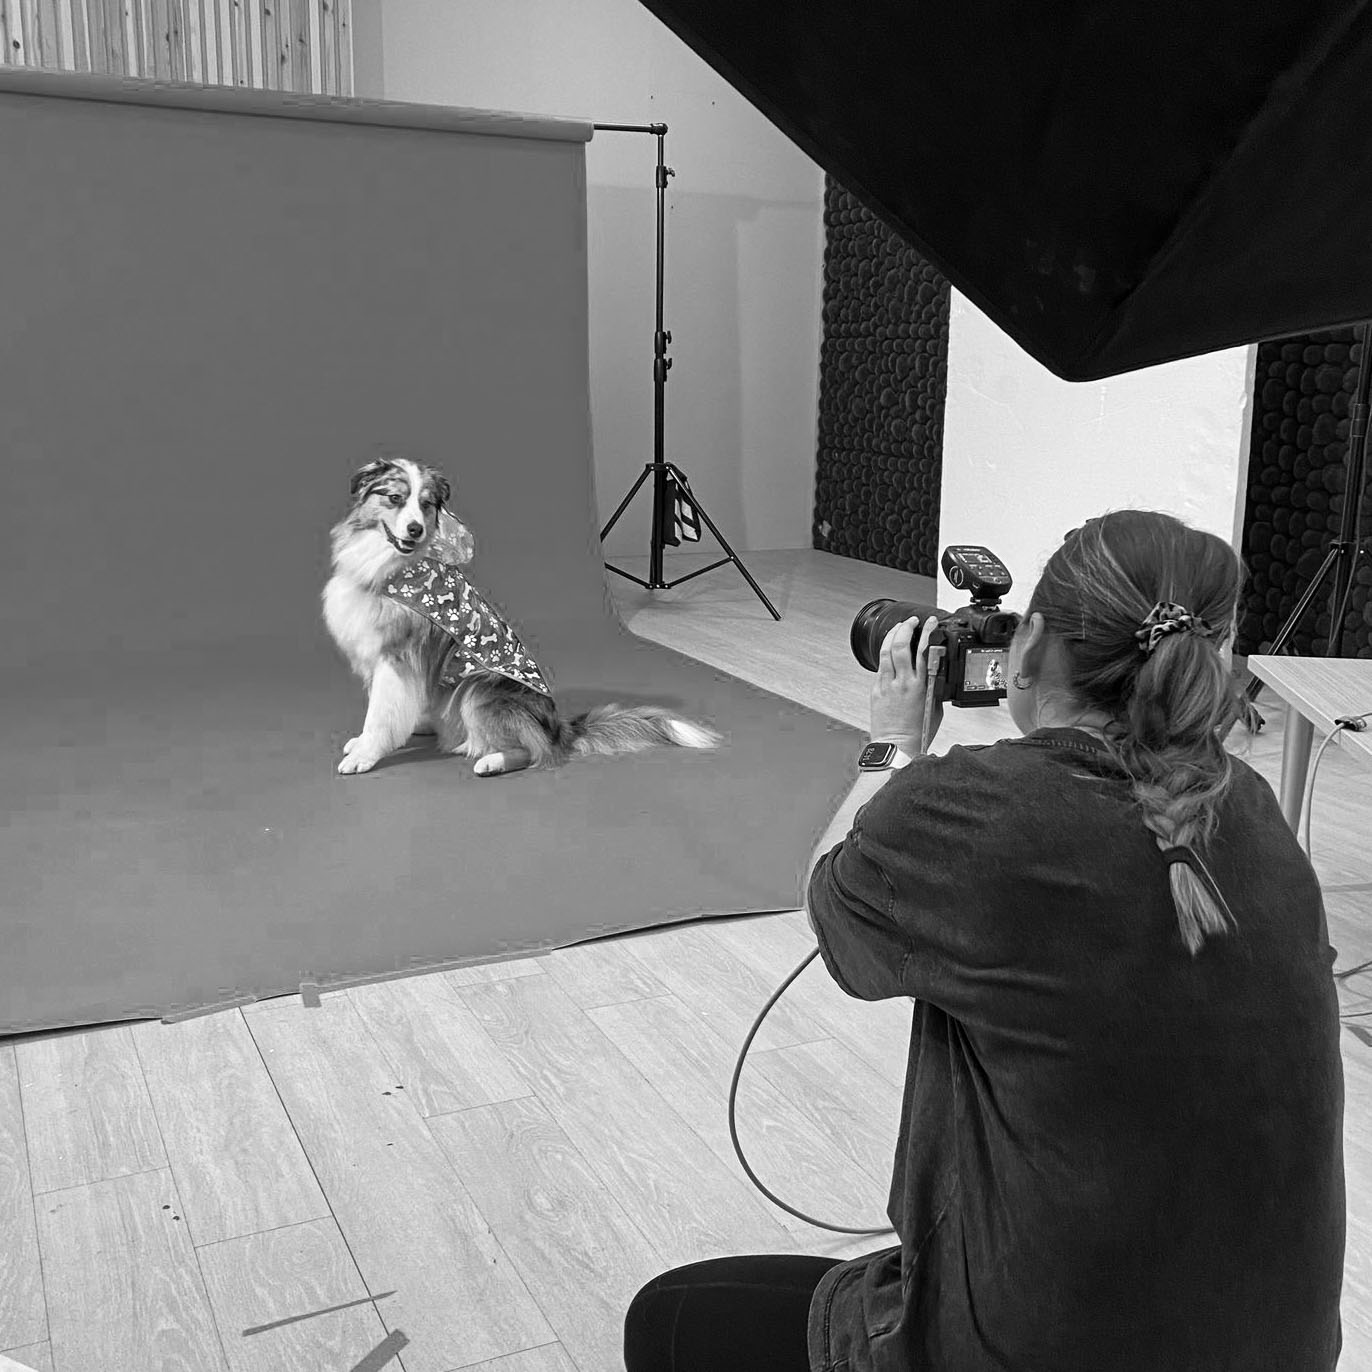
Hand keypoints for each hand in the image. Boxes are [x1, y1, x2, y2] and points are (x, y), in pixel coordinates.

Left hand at [868, 614, 942, 754]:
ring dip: (893, 635)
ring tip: (899, 627)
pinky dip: (886, 653)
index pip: (924, 650)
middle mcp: (902, 682)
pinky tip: (890, 649)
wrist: (896, 746)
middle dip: (906, 627)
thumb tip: (935, 670)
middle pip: (901, 645)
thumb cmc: (917, 732)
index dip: (927, 631)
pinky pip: (880, 666)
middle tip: (912, 621)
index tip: (931, 622)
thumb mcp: (935, 705)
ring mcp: (887, 685)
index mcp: (921, 686)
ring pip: (886, 651)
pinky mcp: (876, 690)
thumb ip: (934, 685)